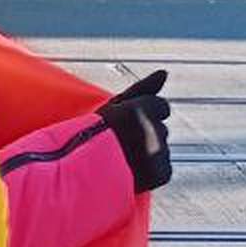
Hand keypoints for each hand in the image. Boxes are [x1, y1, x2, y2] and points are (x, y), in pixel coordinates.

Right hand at [97, 67, 171, 193]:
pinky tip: (133, 172)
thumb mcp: (116, 106)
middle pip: (161, 129)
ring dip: (148, 154)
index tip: (126, 125)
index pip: (162, 107)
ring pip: (162, 149)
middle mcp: (152, 130)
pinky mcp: (162, 173)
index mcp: (140, 109)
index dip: (143, 116)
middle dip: (146, 136)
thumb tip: (164, 72)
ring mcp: (158, 153)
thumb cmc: (95, 135)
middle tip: (121, 145)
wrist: (80, 174)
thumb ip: (143, 88)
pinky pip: (164, 169)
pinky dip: (152, 172)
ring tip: (124, 160)